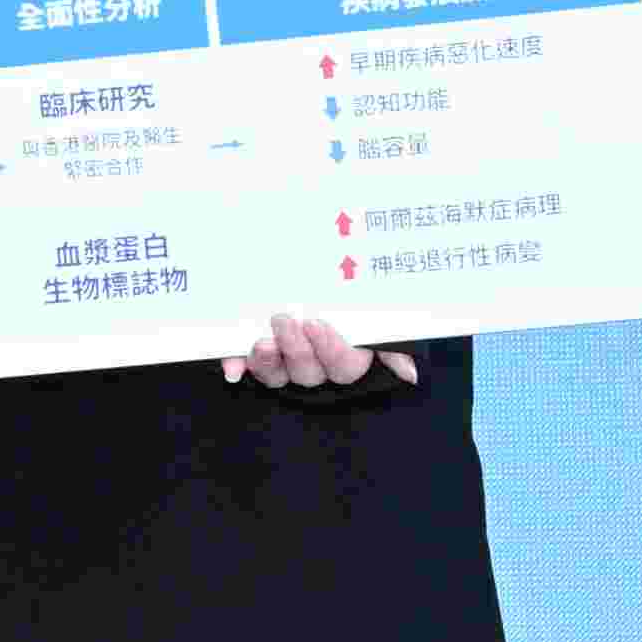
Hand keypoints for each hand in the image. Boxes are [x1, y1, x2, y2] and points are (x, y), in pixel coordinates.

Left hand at [219, 313, 416, 392]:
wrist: (314, 266)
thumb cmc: (354, 294)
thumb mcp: (378, 312)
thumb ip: (391, 338)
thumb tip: (410, 374)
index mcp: (347, 354)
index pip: (344, 365)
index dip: (331, 349)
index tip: (318, 323)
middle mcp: (316, 364)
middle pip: (308, 372)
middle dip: (296, 349)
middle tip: (285, 320)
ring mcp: (285, 362)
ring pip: (277, 374)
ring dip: (267, 361)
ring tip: (260, 342)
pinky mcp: (258, 355)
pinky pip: (246, 366)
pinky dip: (237, 365)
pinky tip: (231, 368)